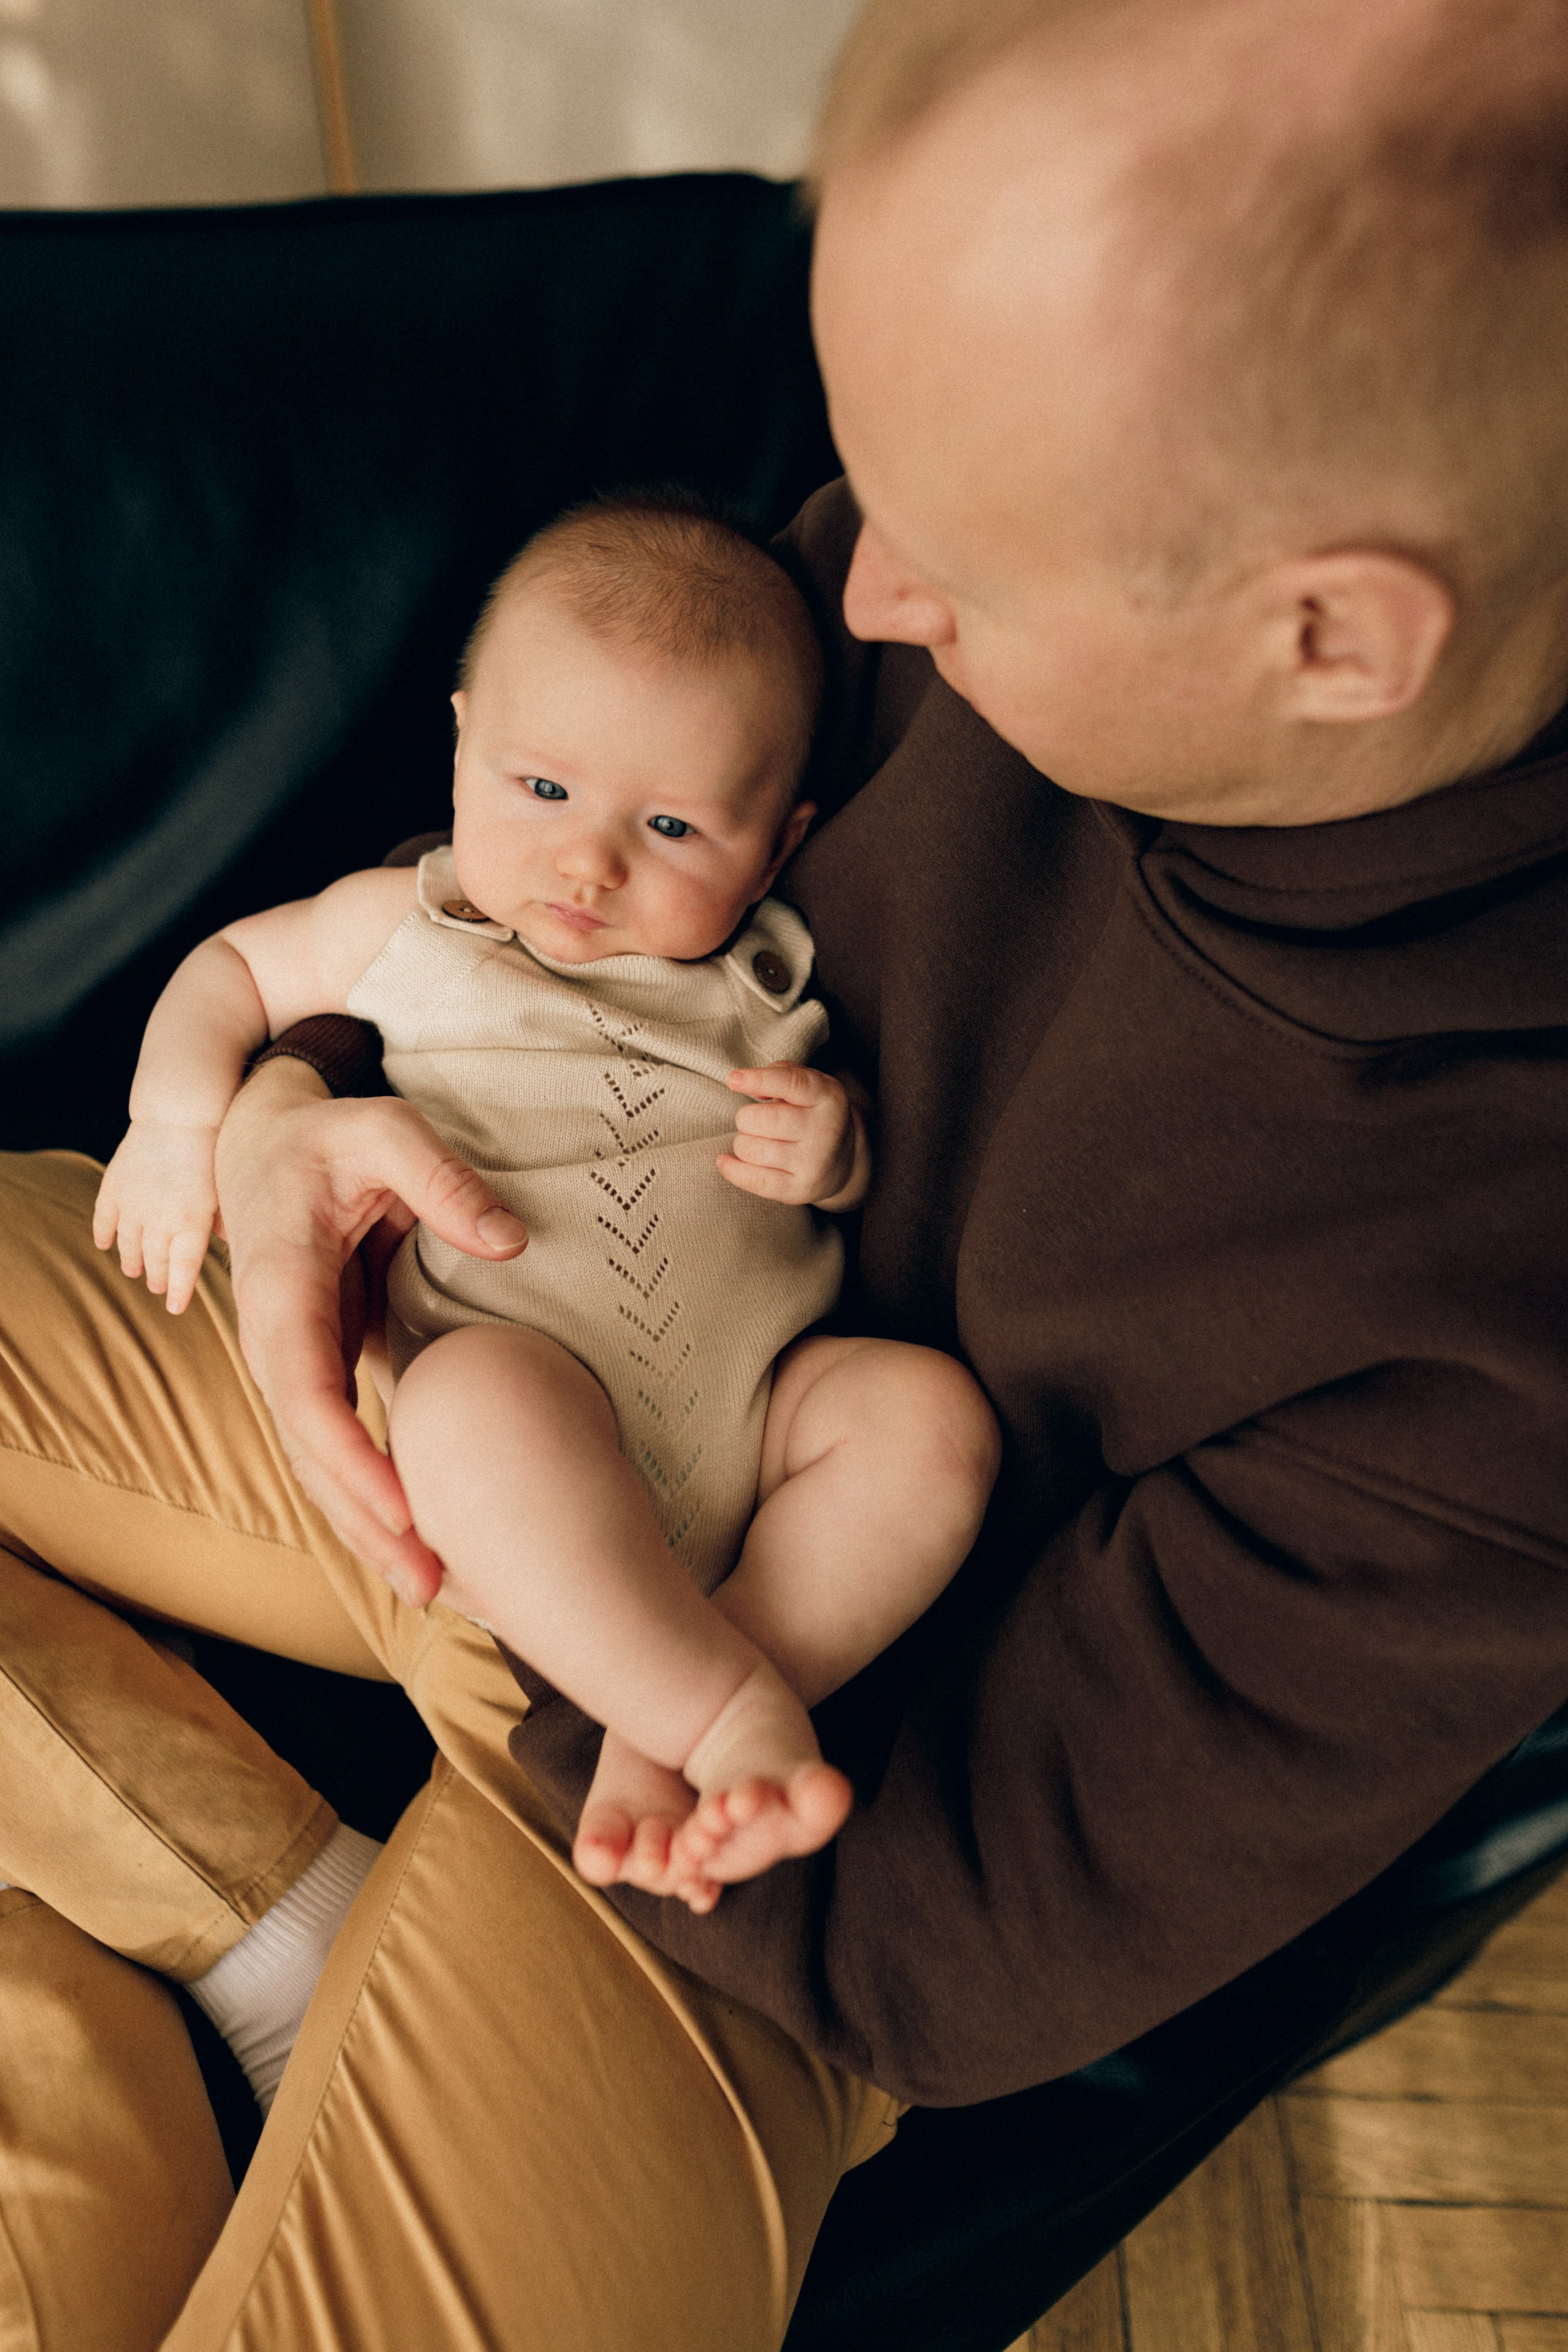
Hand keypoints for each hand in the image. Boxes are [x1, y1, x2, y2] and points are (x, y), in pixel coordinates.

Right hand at [93, 1120, 220, 1314]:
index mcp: (191, 1226)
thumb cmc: (213, 1149)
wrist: (180, 1115)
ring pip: (128, 1245)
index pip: (182, 1270)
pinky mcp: (115, 1187)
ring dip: (131, 1260)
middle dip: (156, 1278)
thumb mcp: (226, 1190)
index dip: (177, 1291)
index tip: (175, 1307)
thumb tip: (232, 1242)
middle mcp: (159, 1222)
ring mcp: (133, 1206)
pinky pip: (103, 1218)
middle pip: (155, 1261)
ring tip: (134, 1271)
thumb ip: (224, 1220)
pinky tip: (103, 1244)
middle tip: (156, 1287)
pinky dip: (103, 1234)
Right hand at [214, 1059, 527, 1605]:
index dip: (347, 1455)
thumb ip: (442, 1177)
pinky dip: (372, 1499)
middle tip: (430, 1582)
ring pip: (318, 1464)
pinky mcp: (320, 1369)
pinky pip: (338, 1448)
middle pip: (308, 1452)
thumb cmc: (328, 1133)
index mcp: (279, 1285)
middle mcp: (274, 1338)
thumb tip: (510, 1240)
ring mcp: (293, 1361)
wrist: (267, 1142)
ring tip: (432, 1587)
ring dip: (366, 1528)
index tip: (401, 1507)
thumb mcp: (385, 1129)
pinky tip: (422, 1542)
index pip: (301, 1389)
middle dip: (363, 1522)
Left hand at [718, 1063, 870, 1210]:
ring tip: (755, 1141)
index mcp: (828, 1098)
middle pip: (765, 1120)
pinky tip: (725, 1161)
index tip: (733, 1080)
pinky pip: (754, 1180)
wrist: (844, 1161)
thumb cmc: (813, 1114)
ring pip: (752, 1149)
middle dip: (747, 1117)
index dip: (759, 1079)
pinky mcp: (798, 1190)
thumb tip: (742, 1082)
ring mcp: (813, 1163)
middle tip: (753, 1120)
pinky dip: (732, 1169)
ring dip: (743, 1142)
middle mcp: (825, 1131)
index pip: (792, 1084)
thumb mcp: (809, 1085)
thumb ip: (779, 1073)